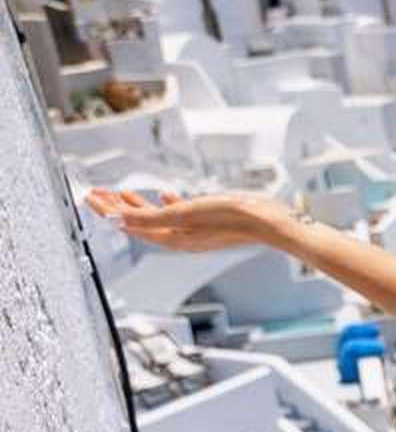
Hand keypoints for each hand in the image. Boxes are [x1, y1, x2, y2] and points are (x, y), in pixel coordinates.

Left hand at [85, 187, 291, 253]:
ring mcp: (194, 230)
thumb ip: (149, 218)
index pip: (130, 224)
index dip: (108, 210)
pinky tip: (164, 195)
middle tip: (98, 193)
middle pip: (139, 222)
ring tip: (122, 193)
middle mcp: (180, 237)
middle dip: (117, 207)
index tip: (92, 197)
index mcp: (173, 238)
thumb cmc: (231, 219)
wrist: (267, 221)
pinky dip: (165, 204)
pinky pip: (177, 214)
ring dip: (138, 205)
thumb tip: (117, 220)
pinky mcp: (206, 222)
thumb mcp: (185, 214)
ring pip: (157, 217)